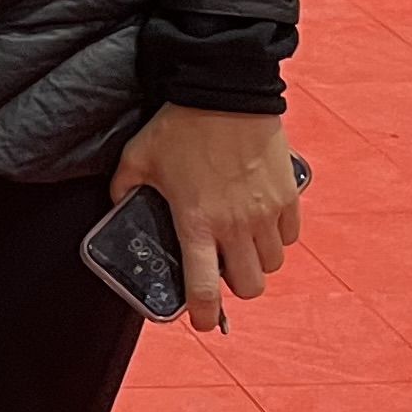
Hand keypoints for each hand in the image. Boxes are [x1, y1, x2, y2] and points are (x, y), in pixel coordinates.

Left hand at [109, 107, 302, 331]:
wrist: (225, 88)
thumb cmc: (179, 124)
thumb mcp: (137, 158)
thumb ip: (124, 189)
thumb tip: (120, 204)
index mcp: (196, 224)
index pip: (204, 289)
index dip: (206, 315)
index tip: (204, 323)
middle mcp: (236, 226)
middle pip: (249, 286)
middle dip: (235, 287)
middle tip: (222, 271)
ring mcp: (266, 212)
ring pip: (273, 264)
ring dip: (257, 262)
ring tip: (242, 245)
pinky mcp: (288, 195)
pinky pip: (291, 236)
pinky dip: (279, 238)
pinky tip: (263, 223)